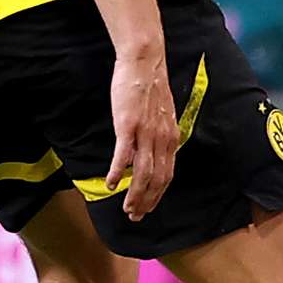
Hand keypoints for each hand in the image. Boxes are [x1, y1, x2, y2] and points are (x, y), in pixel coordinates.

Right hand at [105, 47, 177, 219]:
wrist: (145, 65)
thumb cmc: (150, 89)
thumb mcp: (161, 116)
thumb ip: (159, 136)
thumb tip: (153, 151)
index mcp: (170, 138)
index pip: (167, 175)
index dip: (158, 195)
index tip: (148, 209)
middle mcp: (162, 139)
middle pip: (157, 179)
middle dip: (147, 201)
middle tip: (135, 217)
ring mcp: (146, 133)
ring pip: (143, 173)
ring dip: (135, 194)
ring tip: (126, 208)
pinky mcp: (129, 125)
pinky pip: (125, 155)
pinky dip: (119, 173)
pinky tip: (112, 184)